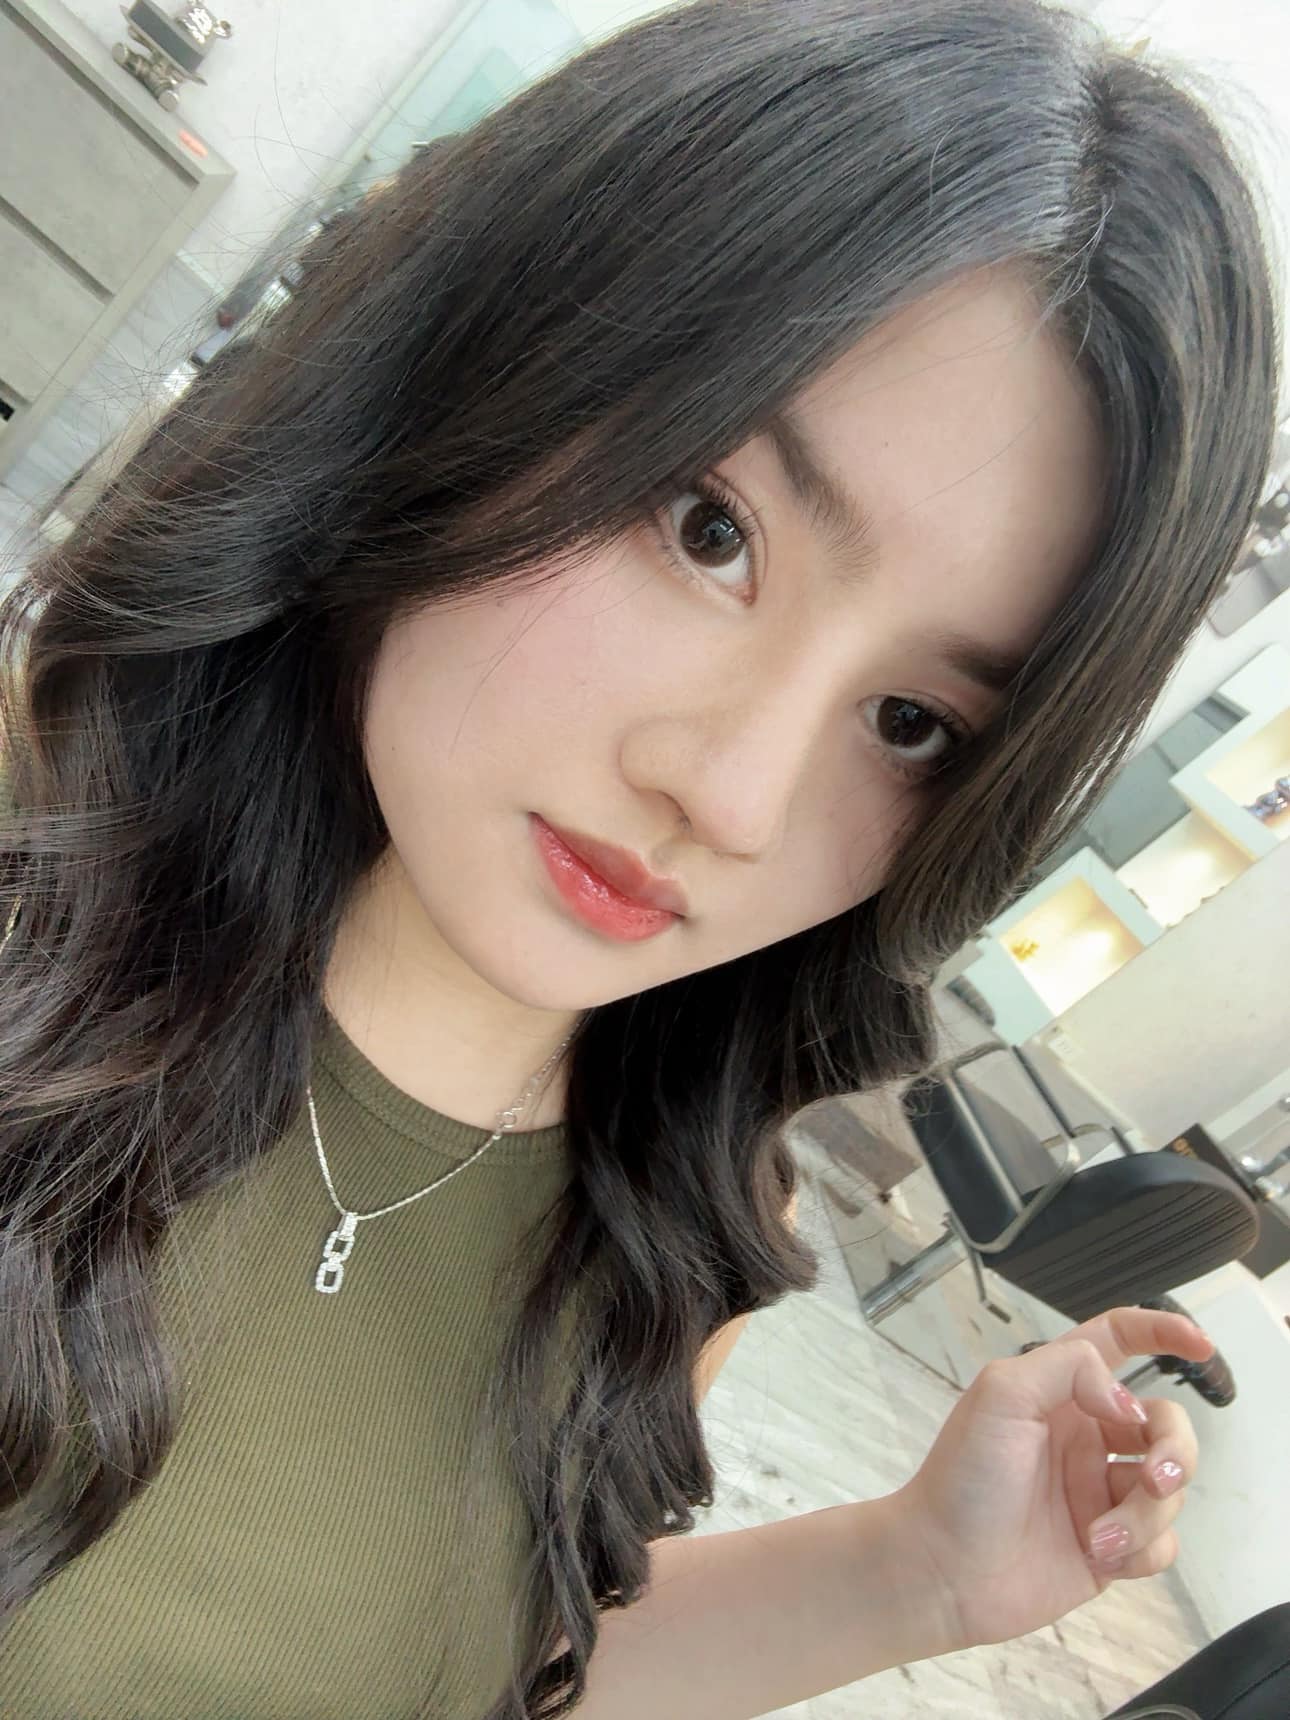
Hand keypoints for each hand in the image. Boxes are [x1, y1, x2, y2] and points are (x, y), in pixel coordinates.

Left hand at [894, 1306, 1214, 1650]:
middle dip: (1175, 1450)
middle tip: (1153, 1479)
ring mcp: (1098, 1491)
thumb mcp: (1000, 1394)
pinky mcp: (1109, 1545)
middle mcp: (1086, 1436)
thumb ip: (1067, 1369)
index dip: (1161, 1332)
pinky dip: (1144, 1550)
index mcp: (1060, 1392)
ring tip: (1099, 1535)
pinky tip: (1102, 1556)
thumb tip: (1126, 1400)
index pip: (1118, 1341)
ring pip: (1169, 1488)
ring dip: (1146, 1514)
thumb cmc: (961, 1479)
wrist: (943, 1570)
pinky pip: (1162, 1542)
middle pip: (1165, 1424)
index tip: (1199, 1344)